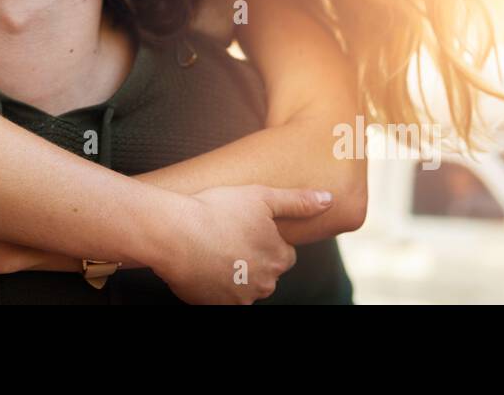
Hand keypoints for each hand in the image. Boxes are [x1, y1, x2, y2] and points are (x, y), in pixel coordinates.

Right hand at [152, 185, 332, 304]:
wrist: (175, 234)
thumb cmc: (218, 210)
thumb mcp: (261, 197)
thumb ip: (298, 202)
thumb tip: (329, 200)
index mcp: (279, 258)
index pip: (283, 254)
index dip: (266, 239)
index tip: (246, 227)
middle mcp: (265, 284)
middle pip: (264, 272)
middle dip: (251, 258)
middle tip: (228, 235)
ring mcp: (240, 298)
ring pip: (243, 285)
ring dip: (233, 272)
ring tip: (212, 248)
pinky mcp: (216, 306)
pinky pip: (221, 296)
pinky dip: (214, 284)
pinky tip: (201, 264)